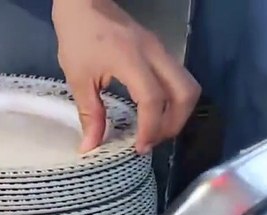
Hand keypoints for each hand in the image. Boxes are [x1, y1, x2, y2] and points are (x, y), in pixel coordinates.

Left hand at [52, 0, 199, 153]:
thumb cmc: (78, 38)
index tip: (140, 147)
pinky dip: (173, 99)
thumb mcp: (79, 78)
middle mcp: (156, 54)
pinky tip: (154, 113)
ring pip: (187, 84)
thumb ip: (89, 113)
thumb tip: (90, 146)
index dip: (150, 127)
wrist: (85, 3)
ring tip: (155, 130)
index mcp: (133, 60)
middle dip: (175, 122)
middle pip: (186, 92)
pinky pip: (178, 78)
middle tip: (153, 141)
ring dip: (177, 112)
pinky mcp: (161, 50)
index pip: (153, 99)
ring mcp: (162, 50)